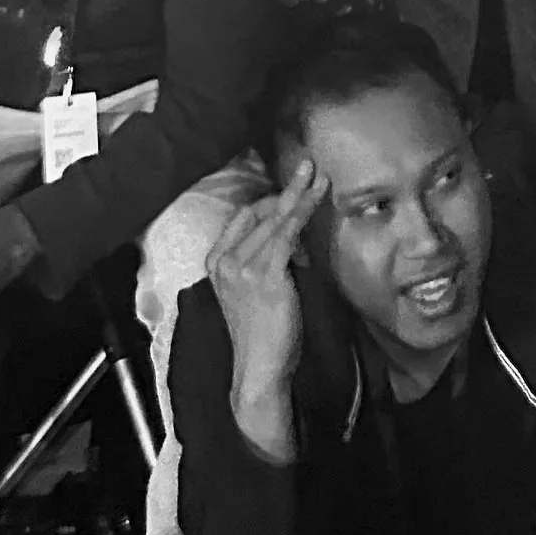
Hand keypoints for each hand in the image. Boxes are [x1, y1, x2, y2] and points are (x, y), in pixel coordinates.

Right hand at [205, 164, 319, 459]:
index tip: (291, 193)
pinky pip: (287, 232)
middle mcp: (224, 260)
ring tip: (319, 177)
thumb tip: (293, 240)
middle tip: (307, 165)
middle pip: (259, 212)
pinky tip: (316, 198)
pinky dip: (303, 210)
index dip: (269, 202)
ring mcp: (242, 266)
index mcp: (216, 262)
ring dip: (299, 194)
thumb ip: (265, 262)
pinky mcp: (266, 274)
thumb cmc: (263, 333)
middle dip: (286, 189)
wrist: (260, 369)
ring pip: (275, 219)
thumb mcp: (255, 291)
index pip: (242, 217)